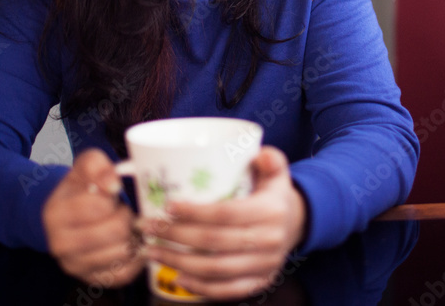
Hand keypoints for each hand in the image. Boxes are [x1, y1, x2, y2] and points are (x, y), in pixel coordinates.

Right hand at [42, 148, 142, 287]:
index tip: (110, 194)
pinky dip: (135, 257)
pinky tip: (130, 243)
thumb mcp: (84, 168)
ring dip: (132, 236)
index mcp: (55, 214)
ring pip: (122, 251)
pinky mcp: (92, 279)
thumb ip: (97, 166)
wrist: (66, 217)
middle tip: (122, 211)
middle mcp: (60, 245)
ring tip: (125, 227)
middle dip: (126, 216)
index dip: (112, 196)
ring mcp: (75, 266)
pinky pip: (126, 272)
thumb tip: (112, 183)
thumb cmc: (79, 190)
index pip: (99, 205)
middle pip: (115, 230)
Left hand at [142, 146, 307, 300]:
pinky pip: (226, 290)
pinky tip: (177, 275)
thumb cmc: (273, 195)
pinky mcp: (259, 282)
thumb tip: (259, 154)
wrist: (295, 224)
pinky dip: (199, 286)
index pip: (226, 213)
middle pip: (214, 242)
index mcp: (271, 210)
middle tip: (149, 227)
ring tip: (153, 250)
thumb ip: (270, 159)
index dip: (195, 212)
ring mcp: (264, 265)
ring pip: (215, 268)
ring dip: (178, 261)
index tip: (168, 206)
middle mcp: (269, 241)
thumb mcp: (276, 172)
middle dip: (175, 236)